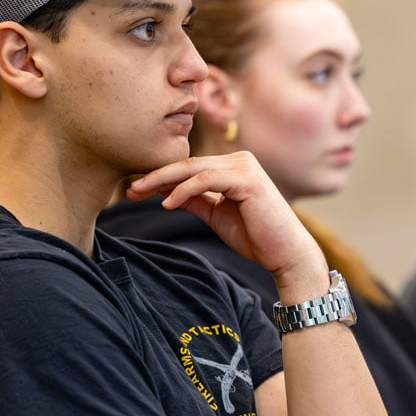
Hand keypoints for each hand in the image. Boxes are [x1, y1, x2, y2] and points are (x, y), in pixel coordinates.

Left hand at [126, 152, 327, 296]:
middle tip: (130, 188)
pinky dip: (184, 190)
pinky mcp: (247, 180)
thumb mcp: (217, 215)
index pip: (190, 167)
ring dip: (163, 180)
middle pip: (188, 164)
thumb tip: (165, 192)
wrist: (285, 254)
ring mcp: (245, 167)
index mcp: (234, 166)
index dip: (161, 176)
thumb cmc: (256, 237)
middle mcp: (240, 160)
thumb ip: (196, 200)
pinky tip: (167, 203)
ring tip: (139, 192)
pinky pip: (207, 180)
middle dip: (156, 176)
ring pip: (194, 168)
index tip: (135, 189)